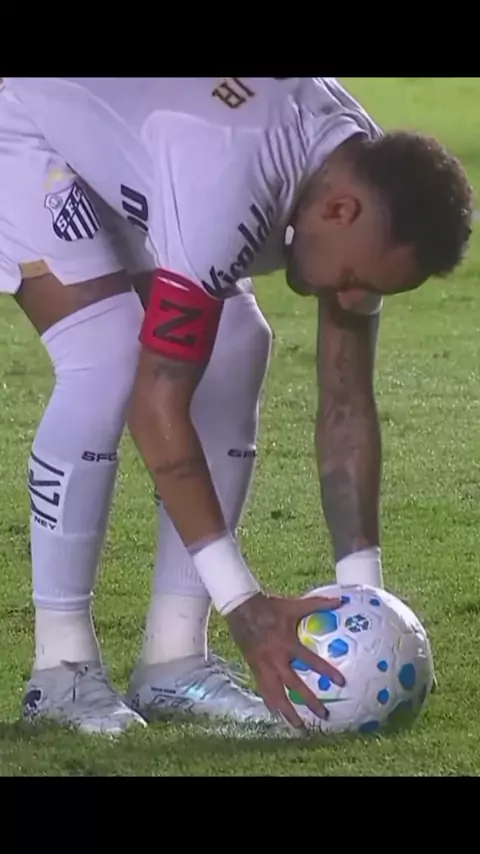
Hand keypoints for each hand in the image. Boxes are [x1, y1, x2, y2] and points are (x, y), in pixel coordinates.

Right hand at [226, 592, 345, 729]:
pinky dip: (271, 703)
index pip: (311, 662)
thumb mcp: (294, 605)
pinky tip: (277, 715)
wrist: (240, 608)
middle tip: (324, 715)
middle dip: (309, 702)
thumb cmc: (270, 607)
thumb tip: (341, 600)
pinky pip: (263, 690)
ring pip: (276, 695)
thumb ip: (318, 603)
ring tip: (299, 728)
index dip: (327, 671)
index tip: (342, 683)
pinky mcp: (254, 668)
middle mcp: (275, 660)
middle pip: (294, 686)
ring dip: (288, 712)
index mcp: (287, 645)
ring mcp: (263, 666)